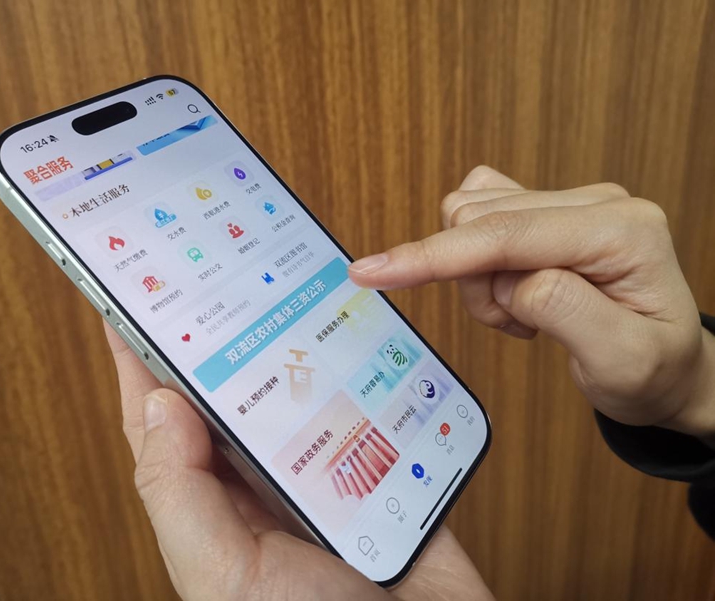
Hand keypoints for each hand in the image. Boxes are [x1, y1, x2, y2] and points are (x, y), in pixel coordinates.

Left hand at [104, 323, 493, 600]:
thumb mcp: (222, 572)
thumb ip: (181, 493)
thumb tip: (160, 402)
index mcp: (213, 508)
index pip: (162, 423)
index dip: (139, 363)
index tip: (125, 304)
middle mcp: (263, 485)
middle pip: (234, 396)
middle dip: (221, 340)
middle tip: (212, 279)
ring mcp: (322, 475)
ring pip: (299, 395)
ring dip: (294, 349)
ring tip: (282, 294)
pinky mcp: (380, 469)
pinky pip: (368, 408)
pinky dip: (365, 373)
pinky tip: (360, 337)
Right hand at [348, 166, 714, 439]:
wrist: (668, 366)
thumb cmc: (651, 371)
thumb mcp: (623, 363)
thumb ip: (569, 313)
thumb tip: (513, 280)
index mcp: (622, 230)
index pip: (507, 234)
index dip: (434, 255)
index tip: (370, 272)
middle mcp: (595, 201)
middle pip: (480, 221)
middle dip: (478, 284)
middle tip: (521, 327)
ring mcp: (569, 201)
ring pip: (471, 218)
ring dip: (479, 279)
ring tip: (525, 317)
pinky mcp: (546, 210)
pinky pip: (479, 216)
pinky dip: (478, 262)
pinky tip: (514, 289)